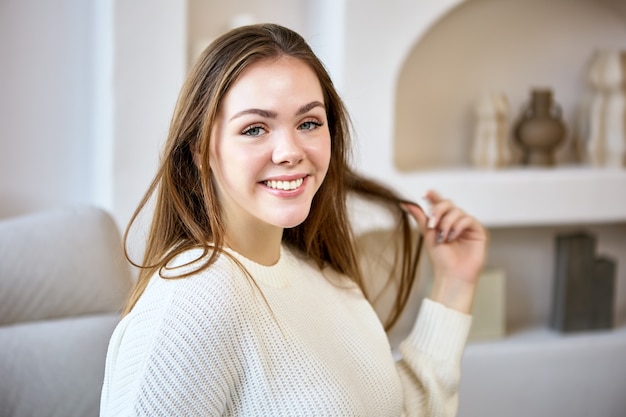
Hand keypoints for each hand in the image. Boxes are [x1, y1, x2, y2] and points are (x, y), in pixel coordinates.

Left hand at [402, 190, 487, 313]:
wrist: (451, 274)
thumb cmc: (440, 258)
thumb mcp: (427, 235)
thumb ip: (420, 218)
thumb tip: (405, 203)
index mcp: (443, 221)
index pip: (439, 203)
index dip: (433, 196)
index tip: (425, 194)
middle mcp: (455, 221)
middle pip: (448, 203)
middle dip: (438, 211)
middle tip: (431, 225)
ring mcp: (467, 225)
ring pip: (457, 211)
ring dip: (446, 223)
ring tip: (443, 238)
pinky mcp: (478, 231)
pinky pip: (467, 219)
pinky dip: (457, 227)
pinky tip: (453, 237)